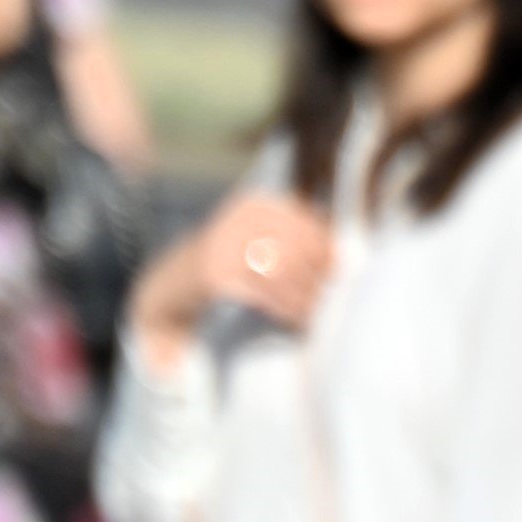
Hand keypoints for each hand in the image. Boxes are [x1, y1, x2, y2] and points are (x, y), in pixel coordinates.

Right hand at [135, 190, 332, 350]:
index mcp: (258, 204)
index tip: (338, 272)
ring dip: (304, 295)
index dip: (326, 250)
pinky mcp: (216, 273)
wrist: (178, 278)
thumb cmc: (239, 261)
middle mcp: (240, 217)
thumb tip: (344, 255)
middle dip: (318, 276)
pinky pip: (263, 291)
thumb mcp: (266, 239)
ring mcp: (225, 243)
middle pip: (296, 247)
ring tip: (315, 312)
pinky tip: (295, 318)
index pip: (306, 224)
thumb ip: (303, 241)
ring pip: (282, 270)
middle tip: (331, 299)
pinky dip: (284, 307)